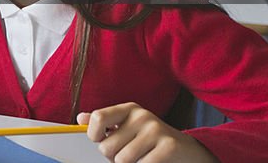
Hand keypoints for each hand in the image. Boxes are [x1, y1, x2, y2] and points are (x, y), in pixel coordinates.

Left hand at [79, 103, 218, 162]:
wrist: (187, 151)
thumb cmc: (150, 140)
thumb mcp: (128, 127)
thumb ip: (105, 123)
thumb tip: (80, 119)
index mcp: (129, 109)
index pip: (98, 118)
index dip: (94, 135)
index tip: (101, 141)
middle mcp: (142, 116)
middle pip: (107, 147)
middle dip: (113, 157)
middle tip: (128, 154)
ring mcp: (156, 130)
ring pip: (122, 160)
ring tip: (140, 159)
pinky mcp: (168, 146)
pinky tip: (151, 162)